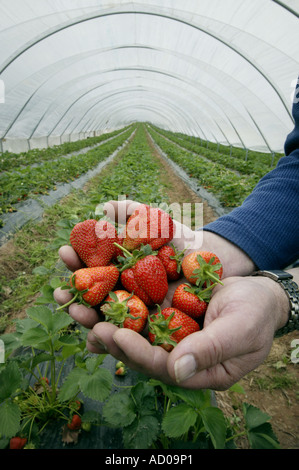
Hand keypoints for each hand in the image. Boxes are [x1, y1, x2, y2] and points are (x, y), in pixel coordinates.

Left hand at [53, 199, 290, 389]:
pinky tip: (91, 265)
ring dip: (95, 298)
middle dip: (98, 324)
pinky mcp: (159, 297)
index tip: (114, 336)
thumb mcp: (239, 332)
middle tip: (74, 311)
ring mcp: (161, 320)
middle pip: (129, 339)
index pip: (155, 363)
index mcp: (186, 363)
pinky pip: (132, 290)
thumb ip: (209, 350)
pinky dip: (112, 278)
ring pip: (123, 313)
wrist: (260, 292)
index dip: (133, 351)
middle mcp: (167, 343)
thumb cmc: (256, 316)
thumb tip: (176, 371)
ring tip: (68, 285)